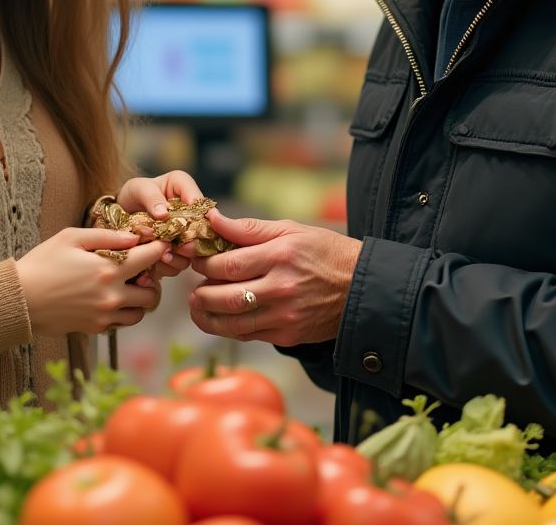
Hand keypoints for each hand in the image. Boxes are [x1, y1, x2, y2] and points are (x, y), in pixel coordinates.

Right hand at [15, 227, 168, 336]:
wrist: (19, 299)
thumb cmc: (42, 263)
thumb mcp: (71, 238)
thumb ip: (107, 236)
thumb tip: (134, 237)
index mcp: (108, 269)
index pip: (150, 258)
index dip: (159, 247)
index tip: (158, 243)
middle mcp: (112, 296)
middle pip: (153, 292)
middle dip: (152, 279)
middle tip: (140, 269)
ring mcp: (104, 315)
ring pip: (140, 312)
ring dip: (139, 298)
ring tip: (127, 285)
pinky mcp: (95, 328)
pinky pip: (121, 323)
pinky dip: (123, 312)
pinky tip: (110, 297)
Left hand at [116, 169, 204, 283]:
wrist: (119, 214)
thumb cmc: (134, 194)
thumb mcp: (139, 189)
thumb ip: (151, 197)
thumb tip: (164, 214)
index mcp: (185, 191)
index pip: (201, 202)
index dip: (203, 214)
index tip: (192, 224)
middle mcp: (191, 215)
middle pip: (202, 232)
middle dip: (193, 242)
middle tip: (182, 247)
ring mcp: (184, 236)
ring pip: (192, 252)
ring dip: (180, 257)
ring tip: (164, 257)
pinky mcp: (175, 253)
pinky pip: (178, 264)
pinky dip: (168, 266)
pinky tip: (156, 265)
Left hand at [188, 210, 362, 346]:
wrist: (361, 287)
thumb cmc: (325, 252)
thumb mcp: (290, 230)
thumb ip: (249, 228)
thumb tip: (213, 220)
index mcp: (280, 257)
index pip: (228, 265)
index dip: (204, 264)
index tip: (196, 259)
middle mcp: (280, 289)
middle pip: (224, 298)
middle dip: (201, 293)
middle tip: (193, 286)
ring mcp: (284, 316)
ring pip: (232, 323)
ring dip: (207, 315)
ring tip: (199, 304)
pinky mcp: (287, 335)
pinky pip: (248, 335)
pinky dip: (228, 327)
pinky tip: (222, 317)